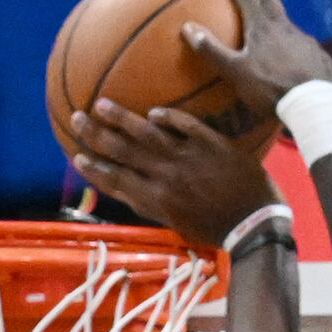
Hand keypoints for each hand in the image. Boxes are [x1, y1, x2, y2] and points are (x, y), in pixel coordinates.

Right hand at [65, 96, 275, 250]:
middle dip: (97, 135)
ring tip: (102, 104)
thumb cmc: (217, 228)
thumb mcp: (178, 224)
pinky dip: (169, 118)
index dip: (95, 168)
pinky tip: (154, 111)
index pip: (117, 180)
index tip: (77, 156)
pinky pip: (186, 125)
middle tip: (77, 118)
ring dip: (123, 119)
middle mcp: (167, 177)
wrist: (255, 222)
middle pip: (124, 152)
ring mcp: (189, 158)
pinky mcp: (211, 144)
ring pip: (148, 134)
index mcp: (157, 199)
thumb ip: (153, 205)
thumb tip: (128, 190)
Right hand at [178, 0, 331, 110]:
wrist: (312, 104)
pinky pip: (302, 43)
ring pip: (287, 23)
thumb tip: (187, 27)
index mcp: (263, 26)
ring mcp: (304, 40)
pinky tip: (290, 59)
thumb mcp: (236, 71)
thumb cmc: (270, 88)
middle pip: (270, 1)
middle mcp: (285, 26)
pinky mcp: (317, 54)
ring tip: (267, 33)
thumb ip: (212, 51)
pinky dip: (292, 44)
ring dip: (275, 22)